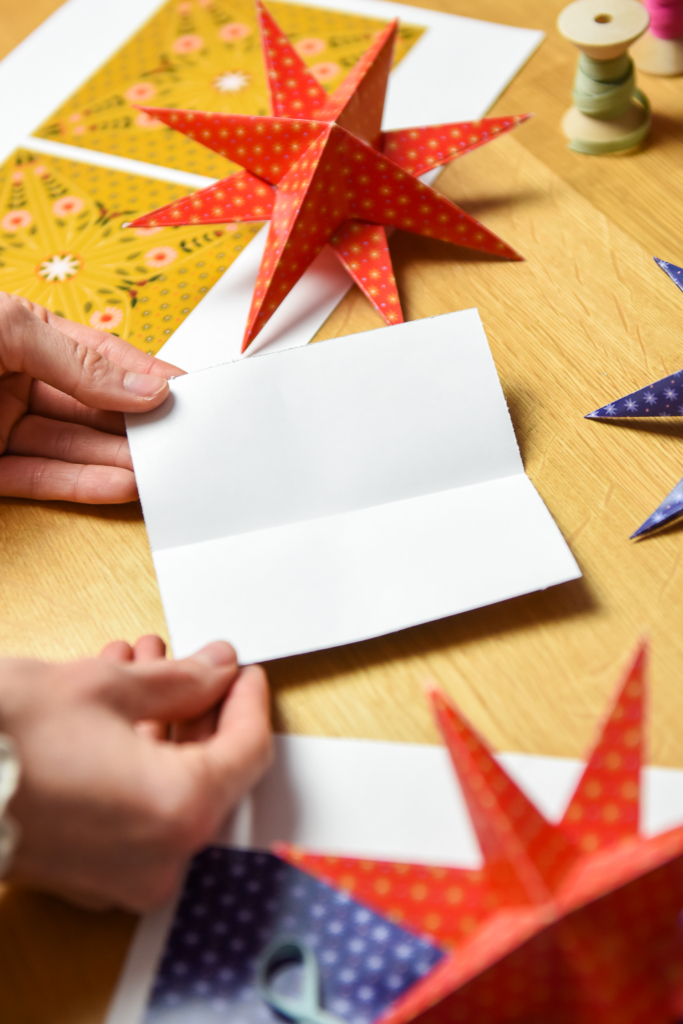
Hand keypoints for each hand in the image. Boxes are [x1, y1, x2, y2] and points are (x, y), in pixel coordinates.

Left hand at [0, 292, 182, 503]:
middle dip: (136, 423)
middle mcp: (14, 381)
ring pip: (70, 448)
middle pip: (91, 407)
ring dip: (118, 460)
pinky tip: (122, 485)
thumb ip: (79, 361)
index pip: (96, 356)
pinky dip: (81, 485)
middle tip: (179, 436)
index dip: (141, 374)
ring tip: (159, 467)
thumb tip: (145, 388)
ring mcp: (0, 426)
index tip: (185, 390)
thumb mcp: (9, 330)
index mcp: (22, 336)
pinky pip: (38, 479)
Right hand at [0, 638, 271, 910]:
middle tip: (188, 663)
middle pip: (209, 770)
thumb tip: (215, 669)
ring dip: (159, 723)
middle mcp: (159, 857)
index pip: (247, 751)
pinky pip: (135, 810)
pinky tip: (113, 707)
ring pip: (168, 787)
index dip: (248, 701)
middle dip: (196, 706)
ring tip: (140, 668)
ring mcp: (122, 875)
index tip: (242, 672)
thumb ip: (180, 679)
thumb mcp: (107, 687)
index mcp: (179, 812)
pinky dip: (134, 759)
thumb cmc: (5, 741)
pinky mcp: (89, 874)